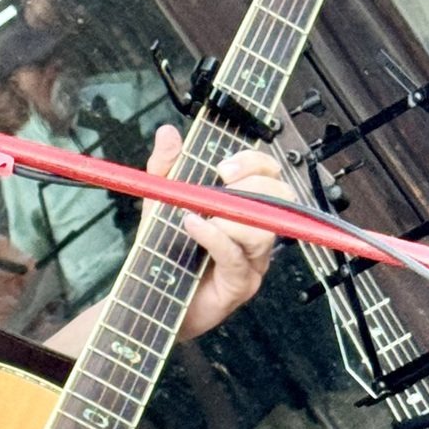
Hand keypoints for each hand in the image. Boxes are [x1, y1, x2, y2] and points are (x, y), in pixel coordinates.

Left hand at [140, 122, 288, 340]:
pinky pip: (237, 255)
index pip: (269, 173)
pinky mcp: (241, 284)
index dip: (254, 163)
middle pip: (278, 198)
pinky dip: (214, 236)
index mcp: (244, 205)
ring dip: (230, 217)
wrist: (149, 296)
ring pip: (263, 230)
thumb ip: (166, 168)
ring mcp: (253, 260)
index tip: (223, 166)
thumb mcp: (160, 201)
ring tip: (198, 216)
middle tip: (219, 183)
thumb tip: (168, 133)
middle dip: (251, 185)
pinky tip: (193, 227)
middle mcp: (256, 230)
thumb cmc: (164, 251)